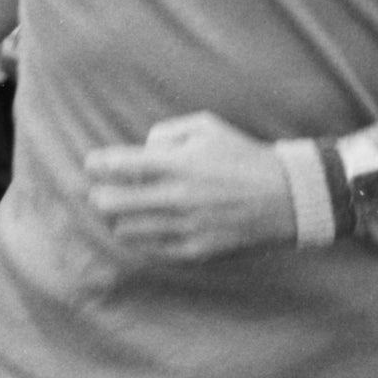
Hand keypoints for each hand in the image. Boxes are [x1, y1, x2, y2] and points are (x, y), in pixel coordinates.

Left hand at [83, 112, 294, 260]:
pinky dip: (140, 237)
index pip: (119, 166)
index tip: (91, 164)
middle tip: (98, 189)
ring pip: (126, 229)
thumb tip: (142, 150)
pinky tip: (143, 226)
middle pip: (111, 203)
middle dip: (98, 195)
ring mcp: (185, 227)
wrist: (286, 198)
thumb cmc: (242, 155)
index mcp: (177, 164)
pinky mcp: (196, 251)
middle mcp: (176, 198)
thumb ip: (166, 133)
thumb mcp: (205, 126)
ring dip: (118, 218)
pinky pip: (151, 249)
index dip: (97, 165)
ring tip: (122, 209)